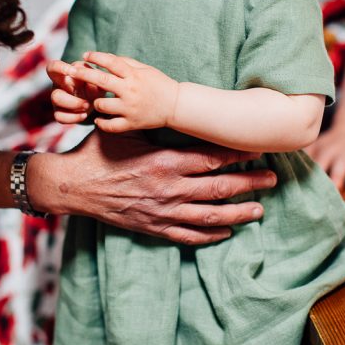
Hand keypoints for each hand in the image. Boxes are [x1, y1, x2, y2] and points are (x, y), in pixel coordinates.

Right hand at [28, 131, 278, 244]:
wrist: (71, 186)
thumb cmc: (98, 152)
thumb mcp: (128, 131)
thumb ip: (156, 125)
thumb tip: (178, 108)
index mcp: (165, 161)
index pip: (212, 157)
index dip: (239, 154)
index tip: (260, 149)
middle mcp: (169, 189)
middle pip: (220, 187)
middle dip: (250, 183)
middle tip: (272, 179)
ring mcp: (162, 212)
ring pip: (210, 216)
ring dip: (238, 212)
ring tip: (259, 210)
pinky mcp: (153, 228)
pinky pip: (188, 236)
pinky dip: (210, 235)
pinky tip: (227, 231)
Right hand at [47, 58, 105, 124]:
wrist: (97, 100)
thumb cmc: (95, 85)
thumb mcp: (98, 80)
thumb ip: (96, 79)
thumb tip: (93, 84)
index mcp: (65, 74)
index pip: (53, 67)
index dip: (59, 68)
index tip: (72, 72)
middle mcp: (58, 86)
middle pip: (54, 92)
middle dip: (72, 99)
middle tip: (87, 102)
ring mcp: (57, 100)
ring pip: (56, 102)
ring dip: (74, 105)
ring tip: (87, 106)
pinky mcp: (60, 113)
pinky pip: (60, 117)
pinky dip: (74, 118)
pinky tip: (84, 115)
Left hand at [67, 51, 179, 132]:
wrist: (176, 106)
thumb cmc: (159, 84)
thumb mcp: (145, 69)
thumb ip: (126, 63)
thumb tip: (105, 57)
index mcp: (134, 76)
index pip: (112, 62)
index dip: (96, 57)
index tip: (85, 54)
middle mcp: (131, 91)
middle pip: (102, 81)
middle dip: (84, 74)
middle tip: (72, 71)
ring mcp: (130, 109)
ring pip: (102, 105)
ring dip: (95, 102)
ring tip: (94, 101)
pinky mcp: (132, 123)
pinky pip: (110, 126)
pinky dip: (101, 123)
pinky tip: (98, 119)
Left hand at [305, 122, 344, 189]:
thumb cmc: (332, 145)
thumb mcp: (318, 146)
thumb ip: (304, 156)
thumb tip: (281, 165)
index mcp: (326, 151)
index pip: (319, 163)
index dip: (314, 173)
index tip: (306, 187)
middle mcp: (343, 154)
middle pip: (338, 165)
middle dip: (336, 175)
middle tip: (332, 187)